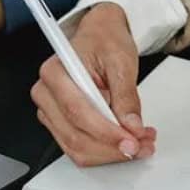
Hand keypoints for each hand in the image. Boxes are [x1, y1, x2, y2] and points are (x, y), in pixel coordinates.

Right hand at [30, 3, 156, 166]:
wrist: (100, 35)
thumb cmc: (105, 41)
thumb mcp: (121, 61)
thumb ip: (126, 96)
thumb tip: (131, 126)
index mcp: (55, 71)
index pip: (76, 111)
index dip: (105, 131)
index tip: (132, 139)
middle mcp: (46, 93)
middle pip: (74, 135)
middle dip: (112, 146)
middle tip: (142, 144)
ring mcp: (50, 111)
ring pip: (76, 148)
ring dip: (110, 153)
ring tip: (140, 143)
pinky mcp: (60, 123)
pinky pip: (78, 148)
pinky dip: (104, 151)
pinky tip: (125, 141)